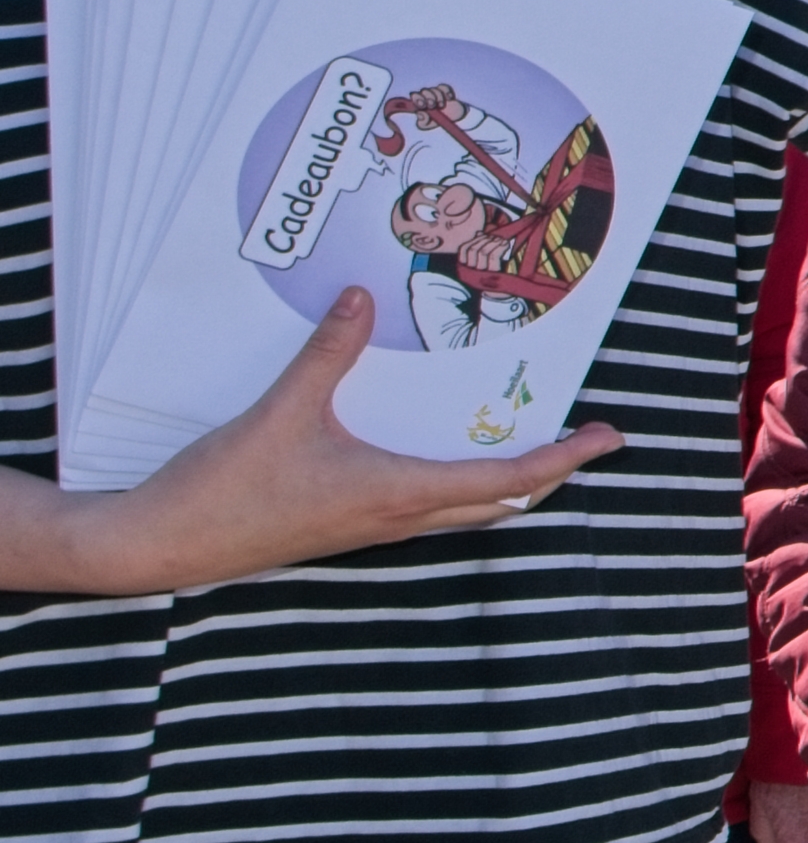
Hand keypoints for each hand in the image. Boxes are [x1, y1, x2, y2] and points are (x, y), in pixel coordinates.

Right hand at [13, 287, 621, 594]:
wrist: (166, 545)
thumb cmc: (227, 488)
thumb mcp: (283, 410)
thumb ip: (328, 352)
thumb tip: (362, 297)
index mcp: (398, 494)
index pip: (508, 482)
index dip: (564, 458)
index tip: (607, 436)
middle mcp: (398, 518)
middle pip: (502, 503)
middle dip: (551, 472)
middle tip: (584, 438)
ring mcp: (374, 528)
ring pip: (466, 512)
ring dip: (508, 483)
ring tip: (534, 442)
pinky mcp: (348, 528)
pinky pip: (426, 510)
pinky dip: (459, 486)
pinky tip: (446, 457)